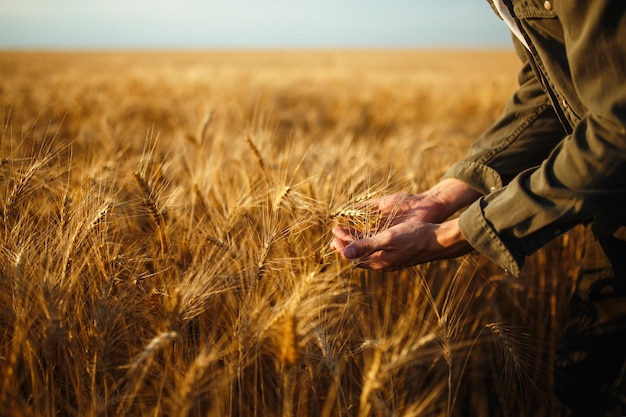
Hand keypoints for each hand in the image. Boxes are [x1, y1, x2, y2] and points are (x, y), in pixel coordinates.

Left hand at [331, 218, 472, 270]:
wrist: (438, 240)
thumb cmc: (414, 237)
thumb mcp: (387, 239)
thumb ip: (365, 246)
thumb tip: (344, 253)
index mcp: (379, 262)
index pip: (353, 257)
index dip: (342, 245)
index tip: (334, 233)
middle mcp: (382, 263)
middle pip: (358, 255)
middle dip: (345, 243)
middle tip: (334, 232)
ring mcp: (389, 258)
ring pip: (366, 250)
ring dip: (355, 240)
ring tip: (345, 231)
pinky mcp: (396, 252)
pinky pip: (376, 248)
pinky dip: (367, 240)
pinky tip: (365, 233)